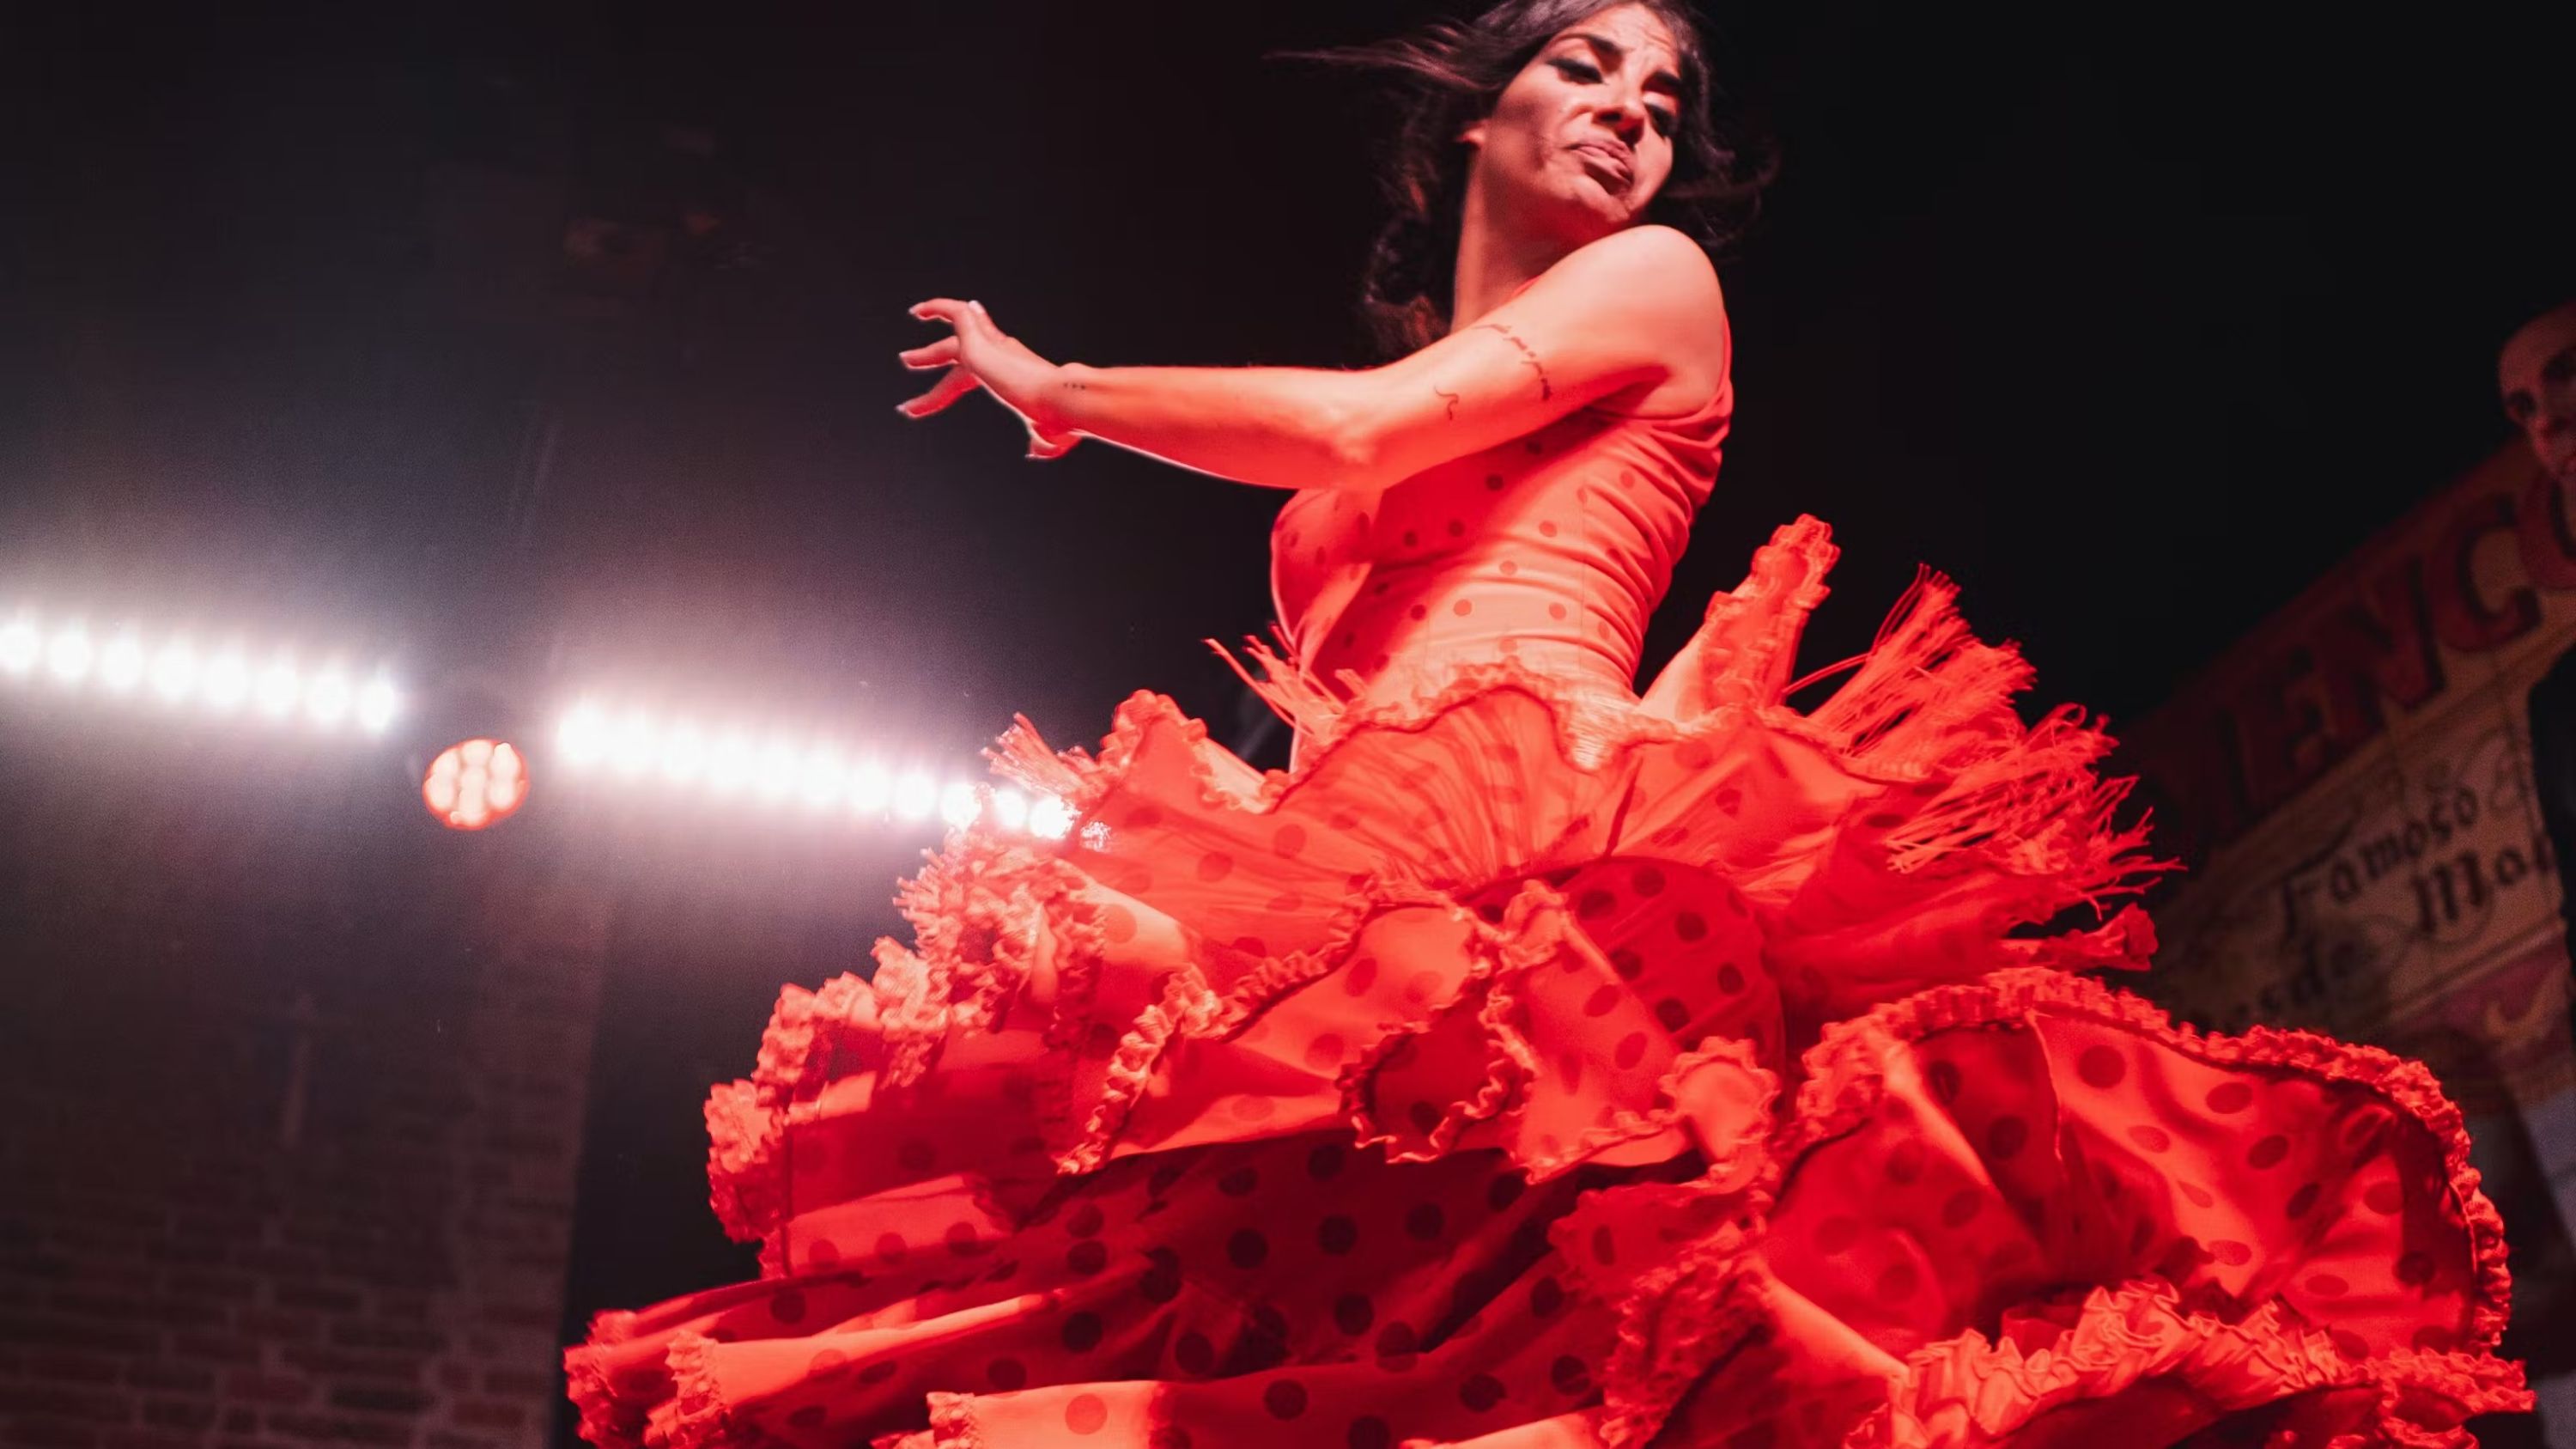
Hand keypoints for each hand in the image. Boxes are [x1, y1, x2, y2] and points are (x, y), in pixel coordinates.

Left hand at [899, 298, 1080, 459]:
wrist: (1063, 401)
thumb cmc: (1060, 420)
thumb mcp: (1046, 437)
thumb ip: (1039, 442)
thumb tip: (1035, 452)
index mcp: (1015, 375)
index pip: (977, 374)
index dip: (951, 385)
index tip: (929, 400)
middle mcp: (1004, 356)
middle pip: (959, 352)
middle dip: (933, 357)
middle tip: (908, 361)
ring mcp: (992, 347)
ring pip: (953, 335)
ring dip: (928, 343)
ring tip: (904, 357)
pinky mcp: (981, 341)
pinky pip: (956, 314)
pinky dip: (938, 306)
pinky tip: (919, 311)